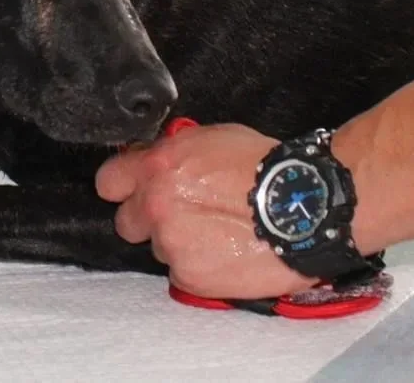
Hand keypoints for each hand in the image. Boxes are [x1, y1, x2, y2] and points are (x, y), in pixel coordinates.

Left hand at [95, 123, 317, 299]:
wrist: (306, 207)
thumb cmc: (267, 167)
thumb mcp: (212, 138)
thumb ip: (172, 151)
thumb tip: (149, 158)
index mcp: (158, 166)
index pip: (108, 181)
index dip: (122, 186)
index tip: (134, 190)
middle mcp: (157, 205)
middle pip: (127, 222)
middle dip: (148, 220)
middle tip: (184, 214)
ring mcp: (172, 244)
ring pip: (160, 249)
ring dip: (181, 243)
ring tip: (219, 233)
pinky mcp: (190, 276)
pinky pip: (183, 273)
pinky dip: (201, 266)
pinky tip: (228, 252)